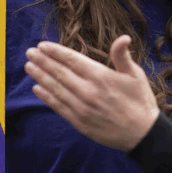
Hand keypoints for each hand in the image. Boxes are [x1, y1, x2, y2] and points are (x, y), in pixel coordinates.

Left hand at [24, 35, 159, 151]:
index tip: (42, 45)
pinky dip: (46, 97)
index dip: (55, 52)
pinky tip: (37, 89)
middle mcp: (88, 91)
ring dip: (40, 76)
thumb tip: (123, 37)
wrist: (142, 135)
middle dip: (43, 61)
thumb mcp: (135, 75)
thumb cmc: (140, 102)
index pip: (72, 60)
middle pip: (60, 72)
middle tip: (30, 52)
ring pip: (56, 89)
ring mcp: (82, 108)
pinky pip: (58, 107)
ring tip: (29, 67)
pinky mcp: (79, 122)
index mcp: (101, 76)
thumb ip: (123, 56)